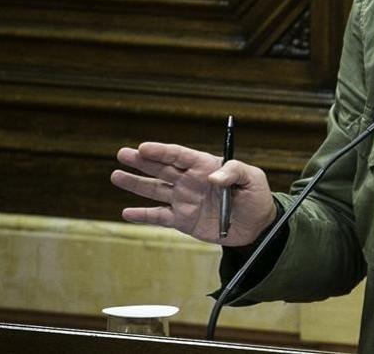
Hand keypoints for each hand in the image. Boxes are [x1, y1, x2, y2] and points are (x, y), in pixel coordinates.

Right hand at [111, 142, 276, 246]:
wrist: (257, 225)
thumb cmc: (256, 196)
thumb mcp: (252, 178)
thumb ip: (233, 172)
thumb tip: (211, 177)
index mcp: (205, 166)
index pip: (179, 155)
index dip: (161, 150)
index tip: (143, 147)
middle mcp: (190, 181)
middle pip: (162, 168)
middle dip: (142, 161)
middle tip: (122, 154)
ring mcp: (184, 200)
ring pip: (155, 190)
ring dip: (136, 183)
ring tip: (116, 175)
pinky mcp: (182, 220)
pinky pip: (159, 217)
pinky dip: (143, 215)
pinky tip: (127, 212)